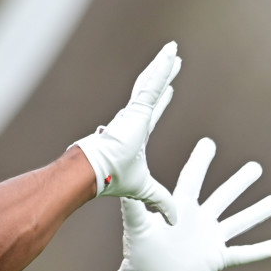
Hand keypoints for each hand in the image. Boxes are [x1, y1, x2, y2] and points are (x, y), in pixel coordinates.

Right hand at [71, 41, 180, 220]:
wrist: (95, 173)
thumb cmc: (113, 180)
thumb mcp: (146, 189)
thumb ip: (161, 200)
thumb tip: (174, 220)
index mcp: (135, 135)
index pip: (152, 113)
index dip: (162, 101)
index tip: (171, 90)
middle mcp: (133, 119)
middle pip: (152, 91)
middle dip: (164, 76)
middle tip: (174, 60)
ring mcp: (133, 112)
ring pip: (152, 83)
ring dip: (164, 66)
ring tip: (174, 50)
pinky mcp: (135, 108)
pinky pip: (152, 84)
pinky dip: (162, 69)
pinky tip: (172, 54)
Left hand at [116, 138, 270, 270]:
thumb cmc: (139, 255)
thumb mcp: (137, 228)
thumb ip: (135, 208)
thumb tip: (124, 187)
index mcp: (181, 209)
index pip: (193, 179)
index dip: (201, 161)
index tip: (208, 143)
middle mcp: (199, 220)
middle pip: (224, 196)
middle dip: (240, 182)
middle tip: (256, 167)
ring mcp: (210, 239)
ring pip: (239, 221)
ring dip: (257, 212)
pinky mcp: (216, 258)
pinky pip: (242, 253)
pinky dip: (260, 250)